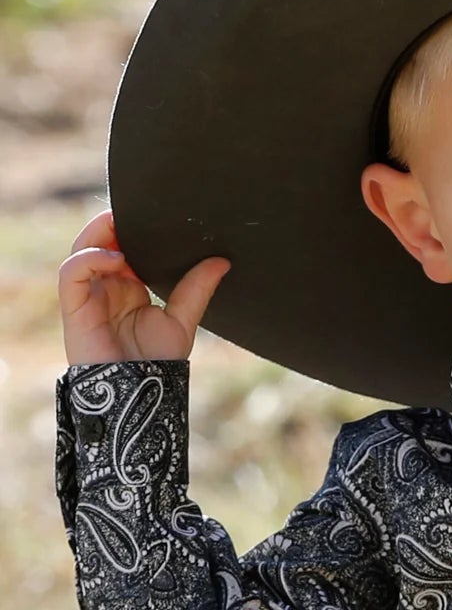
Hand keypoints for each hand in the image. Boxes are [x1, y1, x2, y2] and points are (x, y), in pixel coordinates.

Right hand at [58, 208, 229, 364]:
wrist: (139, 397)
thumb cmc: (157, 364)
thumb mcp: (182, 321)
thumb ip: (196, 289)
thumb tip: (222, 260)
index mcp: (129, 287)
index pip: (124, 245)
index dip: (133, 227)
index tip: (155, 214)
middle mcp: (107, 287)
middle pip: (101, 241)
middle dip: (115, 223)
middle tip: (139, 212)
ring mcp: (89, 295)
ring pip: (82, 249)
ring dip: (99, 233)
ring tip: (122, 225)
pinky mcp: (74, 307)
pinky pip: (72, 273)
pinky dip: (90, 259)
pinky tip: (116, 259)